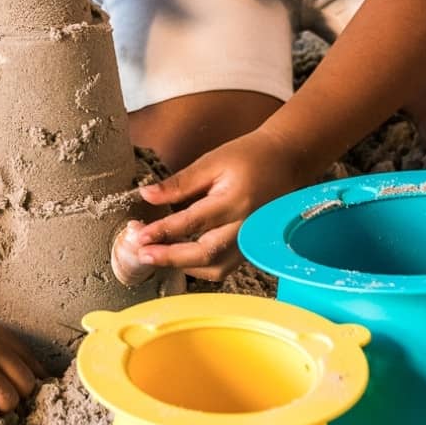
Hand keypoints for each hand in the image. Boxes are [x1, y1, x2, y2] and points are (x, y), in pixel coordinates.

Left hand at [135, 129, 303, 280]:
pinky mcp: (251, 247)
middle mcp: (245, 227)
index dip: (163, 232)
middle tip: (141, 254)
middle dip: (169, 257)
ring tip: (156, 256)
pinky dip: (200, 267)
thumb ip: (180, 182)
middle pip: (204, 254)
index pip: (192, 223)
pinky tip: (180, 257)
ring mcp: (251, 241)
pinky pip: (224, 267)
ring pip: (215, 268)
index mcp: (234, 201)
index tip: (138, 236)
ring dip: (183, 266)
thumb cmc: (249, 156)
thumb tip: (146, 195)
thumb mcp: (212, 161)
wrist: (287, 161)